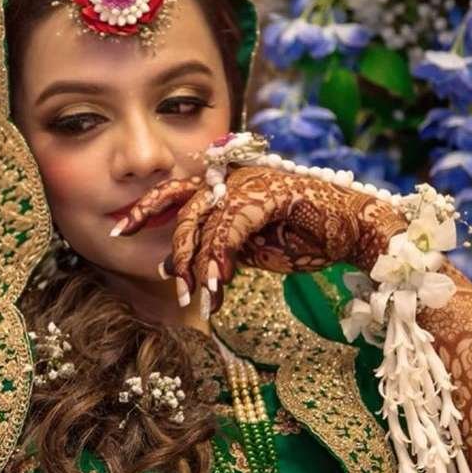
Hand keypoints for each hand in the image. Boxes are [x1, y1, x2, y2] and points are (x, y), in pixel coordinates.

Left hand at [110, 165, 406, 314]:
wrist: (353, 230)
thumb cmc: (307, 239)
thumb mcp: (254, 250)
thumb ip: (222, 252)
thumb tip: (185, 269)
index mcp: (228, 184)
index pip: (178, 192)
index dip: (147, 209)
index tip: (118, 230)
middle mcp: (235, 176)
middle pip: (182, 201)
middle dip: (156, 232)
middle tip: (140, 260)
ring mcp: (251, 182)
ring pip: (204, 221)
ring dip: (196, 263)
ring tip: (194, 296)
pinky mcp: (268, 194)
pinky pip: (230, 231)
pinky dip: (220, 260)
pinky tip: (216, 285)